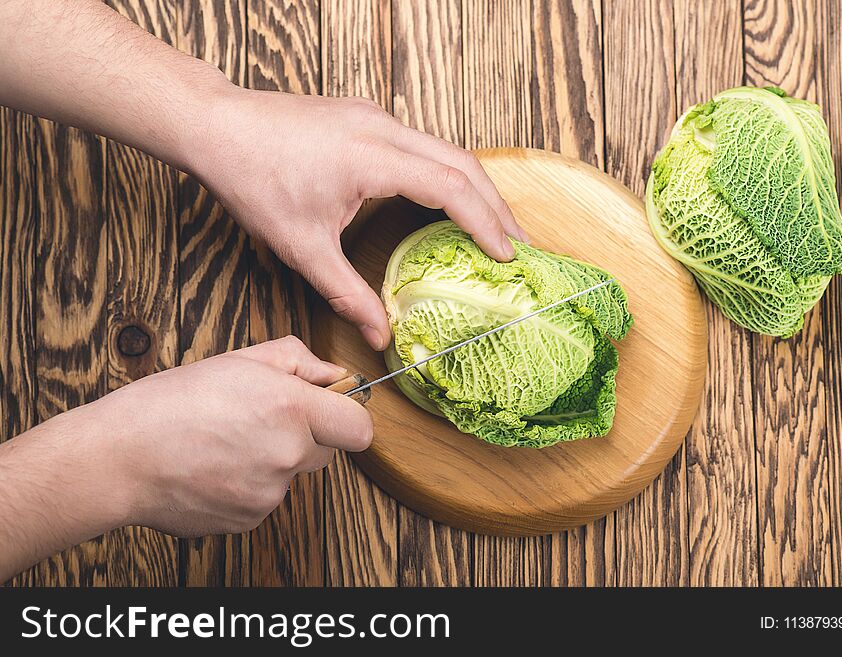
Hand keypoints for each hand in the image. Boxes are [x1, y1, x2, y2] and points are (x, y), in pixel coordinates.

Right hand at [88, 336, 370, 535]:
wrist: (118, 458)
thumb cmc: (169, 404)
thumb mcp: (238, 360)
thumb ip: (297, 361)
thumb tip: (332, 374)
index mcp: (291, 409)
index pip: (360, 428)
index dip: (348, 416)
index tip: (331, 408)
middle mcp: (287, 455)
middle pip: (328, 450)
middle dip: (307, 433)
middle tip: (262, 417)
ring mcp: (270, 494)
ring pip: (292, 474)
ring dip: (274, 459)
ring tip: (226, 441)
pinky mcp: (249, 520)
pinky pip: (266, 498)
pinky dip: (249, 484)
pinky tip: (215, 467)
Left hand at [193, 90, 527, 350]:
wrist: (216, 125)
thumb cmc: (252, 177)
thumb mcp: (300, 246)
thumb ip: (346, 292)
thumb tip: (379, 334)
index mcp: (371, 155)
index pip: (449, 187)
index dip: (483, 222)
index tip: (506, 255)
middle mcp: (382, 127)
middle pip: (462, 162)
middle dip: (496, 205)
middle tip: (520, 244)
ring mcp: (375, 116)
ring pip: (445, 149)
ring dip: (474, 188)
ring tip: (495, 226)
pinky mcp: (366, 116)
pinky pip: (423, 144)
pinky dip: (447, 175)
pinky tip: (450, 202)